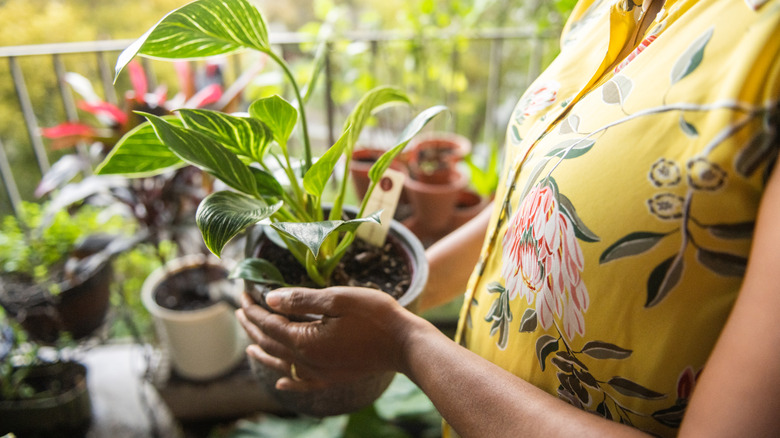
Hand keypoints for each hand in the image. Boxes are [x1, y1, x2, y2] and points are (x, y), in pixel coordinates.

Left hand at [236, 287, 420, 390]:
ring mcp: (321, 373)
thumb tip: (270, 299)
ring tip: (249, 345)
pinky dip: (288, 382)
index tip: (243, 293)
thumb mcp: (338, 299)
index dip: (254, 308)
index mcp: (305, 341)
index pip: (269, 323)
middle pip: (271, 343)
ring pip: (282, 364)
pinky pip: (303, 383)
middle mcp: (307, 362)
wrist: (405, 345)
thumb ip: (302, 299)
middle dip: (253, 326)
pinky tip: (281, 381)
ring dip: (263, 352)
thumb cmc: (375, 316)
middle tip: (241, 310)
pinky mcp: (333, 377)